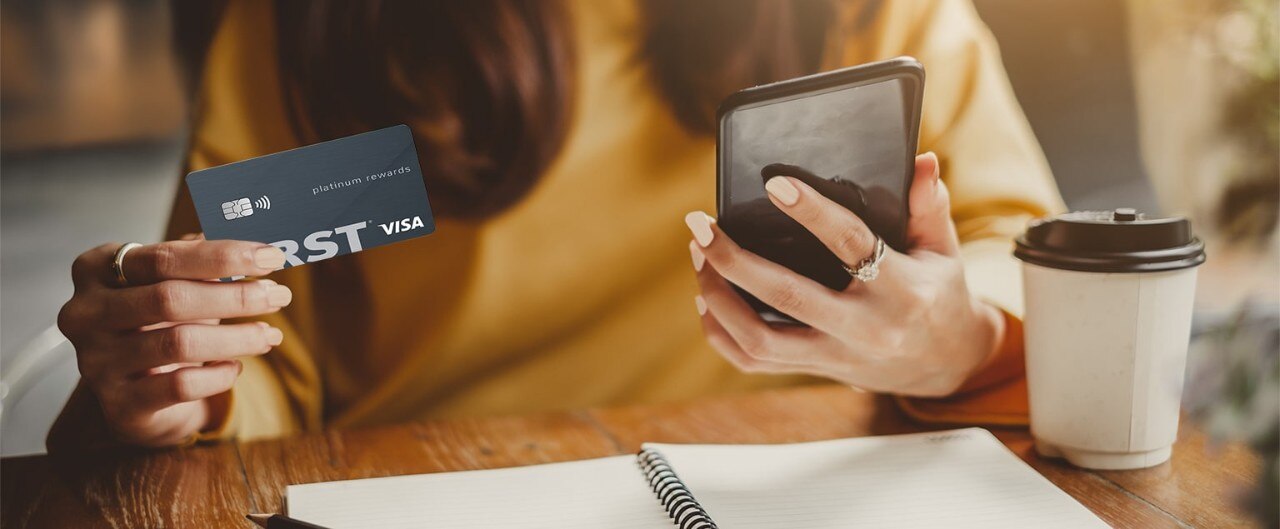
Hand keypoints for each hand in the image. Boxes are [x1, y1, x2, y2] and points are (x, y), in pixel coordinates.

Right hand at [57, 235, 291, 445]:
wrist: (135, 389)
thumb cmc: (159, 321)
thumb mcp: (174, 283)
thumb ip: (205, 261)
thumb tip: (258, 248)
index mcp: (97, 269)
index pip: (165, 257)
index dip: (223, 256)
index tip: (271, 257)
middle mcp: (86, 313)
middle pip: (170, 298)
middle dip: (236, 296)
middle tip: (279, 296)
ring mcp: (97, 361)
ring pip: (179, 343)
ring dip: (237, 337)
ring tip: (270, 334)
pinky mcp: (119, 404)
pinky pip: (181, 385)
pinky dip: (219, 375)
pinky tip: (235, 368)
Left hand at [686, 152, 1004, 396]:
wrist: (946, 365)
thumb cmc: (939, 294)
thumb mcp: (944, 250)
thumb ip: (929, 206)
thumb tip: (920, 160)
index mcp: (901, 290)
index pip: (851, 244)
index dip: (812, 212)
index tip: (774, 184)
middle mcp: (865, 328)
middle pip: (787, 296)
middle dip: (734, 259)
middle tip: (700, 225)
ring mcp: (836, 355)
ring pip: (760, 338)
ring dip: (718, 297)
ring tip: (699, 255)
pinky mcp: (816, 370)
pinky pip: (755, 361)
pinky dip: (721, 333)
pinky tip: (706, 299)